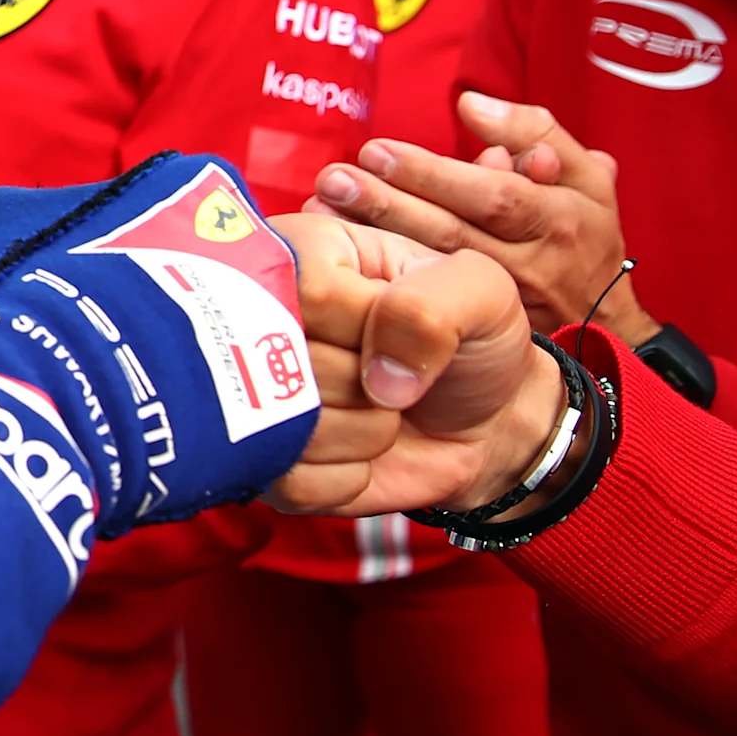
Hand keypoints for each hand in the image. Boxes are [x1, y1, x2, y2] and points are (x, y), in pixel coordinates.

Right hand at [263, 212, 567, 516]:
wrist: (486, 421)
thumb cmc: (474, 341)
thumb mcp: (481, 292)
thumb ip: (432, 304)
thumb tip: (378, 378)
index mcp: (305, 253)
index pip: (310, 292)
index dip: (366, 326)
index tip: (399, 331)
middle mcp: (260, 316)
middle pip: (289, 362)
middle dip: (368, 386)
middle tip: (391, 375)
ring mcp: (250, 390)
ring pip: (291, 428)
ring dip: (364, 433)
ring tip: (383, 410)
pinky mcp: (260, 458)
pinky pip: (293, 481)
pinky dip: (348, 477)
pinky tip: (363, 452)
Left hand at [309, 91, 651, 340]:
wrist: (607, 324)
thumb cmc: (584, 232)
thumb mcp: (583, 175)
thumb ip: (533, 130)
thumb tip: (470, 107)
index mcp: (557, 219)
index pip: (492, 195)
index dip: (434, 175)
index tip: (377, 150)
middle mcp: (530, 265)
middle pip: (452, 233)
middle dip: (388, 205)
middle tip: (334, 179)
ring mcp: (504, 307)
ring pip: (432, 272)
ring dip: (373, 240)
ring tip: (322, 210)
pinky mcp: (480, 334)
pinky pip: (426, 304)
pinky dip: (381, 282)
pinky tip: (340, 261)